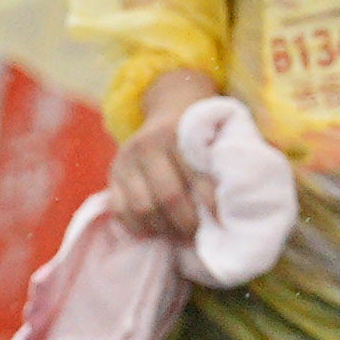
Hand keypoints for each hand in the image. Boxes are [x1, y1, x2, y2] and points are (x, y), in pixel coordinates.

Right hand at [105, 70, 223, 239]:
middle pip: (168, 198)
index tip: (220, 223)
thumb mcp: (211, 135)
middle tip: (197, 235)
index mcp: (176, 134)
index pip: (194, 180)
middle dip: (186, 224)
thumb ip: (215, 165)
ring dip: (163, 229)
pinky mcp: (112, 174)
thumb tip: (227, 208)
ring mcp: (126, 160)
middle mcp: (147, 146)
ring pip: (142, 208)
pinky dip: (137, 227)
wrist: (171, 105)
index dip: (209, 206)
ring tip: (177, 235)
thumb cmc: (199, 129)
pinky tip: (154, 230)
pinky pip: (120, 211)